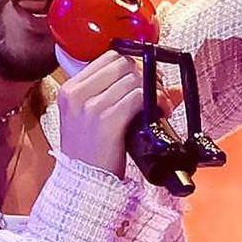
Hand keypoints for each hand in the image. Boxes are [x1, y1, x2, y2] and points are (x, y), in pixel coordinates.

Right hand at [57, 50, 180, 178]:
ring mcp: (89, 107)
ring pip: (134, 78)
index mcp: (70, 89)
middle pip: (123, 63)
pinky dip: (156, 100)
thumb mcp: (97, 119)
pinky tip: (161, 112)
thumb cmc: (92, 153)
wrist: (83, 183)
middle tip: (158, 90)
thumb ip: (123, 96)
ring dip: (155, 89)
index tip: (146, 77)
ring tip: (161, 105)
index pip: (108, 57)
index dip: (133, 63)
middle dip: (147, 73)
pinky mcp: (105, 121)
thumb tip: (171, 86)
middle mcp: (76, 94)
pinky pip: (138, 97)